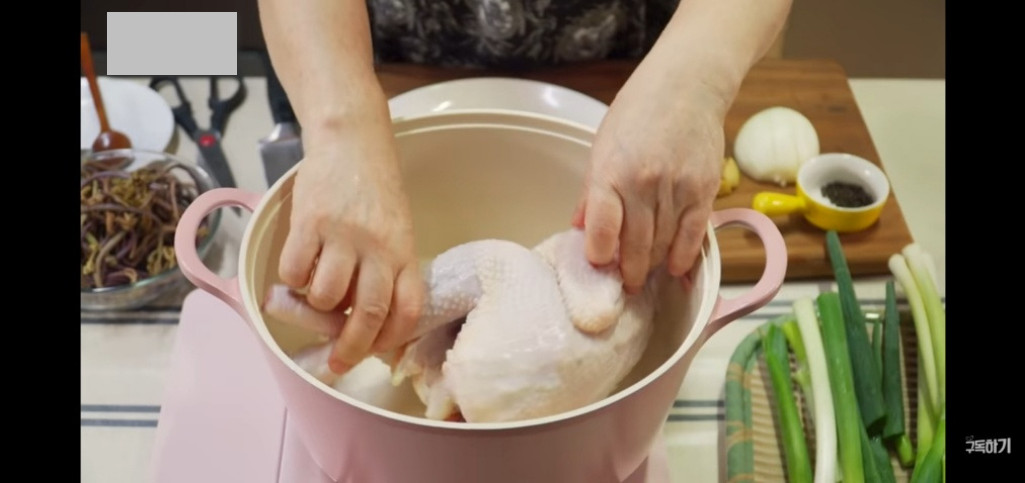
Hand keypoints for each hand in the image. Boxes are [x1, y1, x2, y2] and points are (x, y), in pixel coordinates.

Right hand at [278, 122, 423, 374]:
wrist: (351, 141)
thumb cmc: (376, 191)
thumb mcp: (397, 229)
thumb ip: (389, 269)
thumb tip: (371, 321)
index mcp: (404, 251)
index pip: (408, 309)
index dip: (392, 339)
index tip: (377, 352)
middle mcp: (377, 247)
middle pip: (367, 314)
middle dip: (350, 348)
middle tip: (338, 363)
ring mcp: (342, 235)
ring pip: (326, 297)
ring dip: (317, 308)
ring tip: (316, 294)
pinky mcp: (309, 222)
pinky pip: (294, 272)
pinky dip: (292, 281)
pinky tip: (299, 269)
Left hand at [572, 65, 727, 292]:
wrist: (688, 85)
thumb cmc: (639, 112)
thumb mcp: (603, 146)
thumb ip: (592, 192)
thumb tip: (578, 228)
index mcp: (611, 173)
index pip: (602, 231)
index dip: (599, 257)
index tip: (598, 268)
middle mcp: (643, 185)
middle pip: (635, 247)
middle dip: (628, 273)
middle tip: (623, 286)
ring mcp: (677, 189)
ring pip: (664, 246)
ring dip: (652, 267)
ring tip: (643, 277)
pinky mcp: (704, 191)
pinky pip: (693, 237)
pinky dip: (683, 258)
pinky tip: (673, 269)